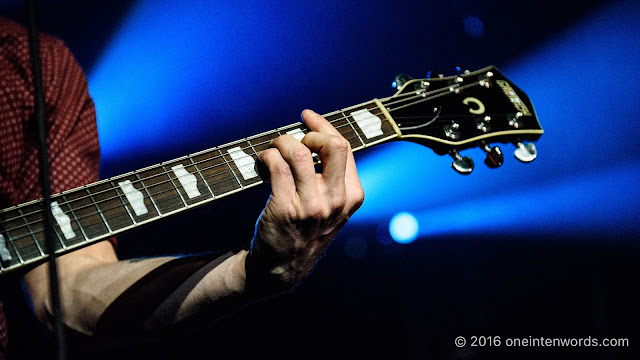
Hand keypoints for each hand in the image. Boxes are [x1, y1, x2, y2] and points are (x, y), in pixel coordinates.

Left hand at [247, 109, 363, 291]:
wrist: (282, 267)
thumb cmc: (304, 230)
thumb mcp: (332, 208)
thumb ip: (332, 178)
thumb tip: (316, 135)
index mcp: (353, 196)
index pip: (344, 148)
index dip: (324, 126)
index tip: (307, 116)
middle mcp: (336, 201)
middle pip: (333, 145)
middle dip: (310, 133)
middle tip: (294, 140)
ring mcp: (312, 206)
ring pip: (299, 152)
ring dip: (281, 142)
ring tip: (273, 149)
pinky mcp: (286, 209)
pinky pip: (277, 166)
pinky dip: (267, 155)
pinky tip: (263, 161)